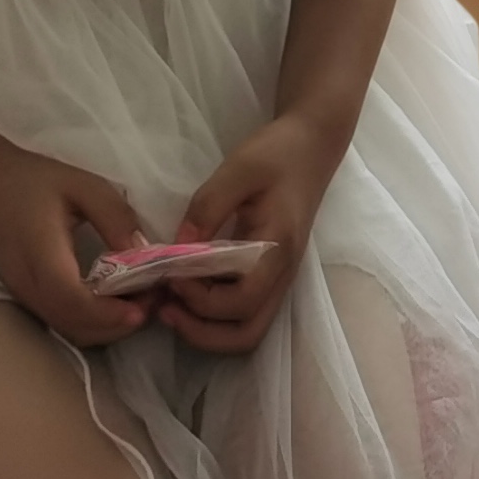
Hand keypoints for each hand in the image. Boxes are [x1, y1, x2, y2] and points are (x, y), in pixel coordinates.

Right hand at [0, 143, 157, 349]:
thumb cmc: (30, 179)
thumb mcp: (81, 185)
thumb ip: (114, 217)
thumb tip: (144, 253)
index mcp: (43, 260)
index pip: (77, 304)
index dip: (114, 313)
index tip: (149, 302)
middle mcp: (31, 288)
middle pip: (78, 328)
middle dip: (120, 324)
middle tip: (155, 298)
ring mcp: (25, 297)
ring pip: (70, 330)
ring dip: (107, 326)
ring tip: (140, 298)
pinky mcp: (26, 297)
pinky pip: (62, 321)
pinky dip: (92, 320)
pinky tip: (113, 298)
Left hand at [153, 115, 336, 355]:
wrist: (312, 145)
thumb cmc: (277, 154)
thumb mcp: (239, 169)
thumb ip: (207, 208)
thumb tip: (178, 249)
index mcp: (277, 248)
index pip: (241, 301)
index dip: (201, 299)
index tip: (171, 274)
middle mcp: (282, 273)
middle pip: (247, 333)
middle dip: (201, 331)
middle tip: (165, 307)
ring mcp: (280, 278)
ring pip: (248, 330)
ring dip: (208, 329)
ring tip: (172, 306)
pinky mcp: (272, 274)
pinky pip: (246, 312)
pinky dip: (216, 316)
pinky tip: (190, 292)